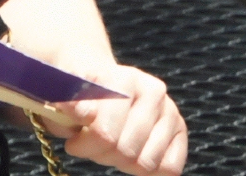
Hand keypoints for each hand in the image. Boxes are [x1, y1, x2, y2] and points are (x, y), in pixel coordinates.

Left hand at [47, 63, 186, 175]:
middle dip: (102, 154)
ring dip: (123, 163)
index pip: (104, 133)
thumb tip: (82, 112)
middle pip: (125, 151)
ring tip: (111, 145)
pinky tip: (133, 154)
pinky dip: (150, 171)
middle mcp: (153, 91)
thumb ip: (71, 104)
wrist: (101, 86)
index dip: (83, 145)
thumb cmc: (81, 98)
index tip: (73, 141)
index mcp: (124, 79)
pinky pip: (170, 167)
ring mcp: (169, 110)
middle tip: (91, 144)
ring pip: (146, 163)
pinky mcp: (180, 128)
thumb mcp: (66, 99)